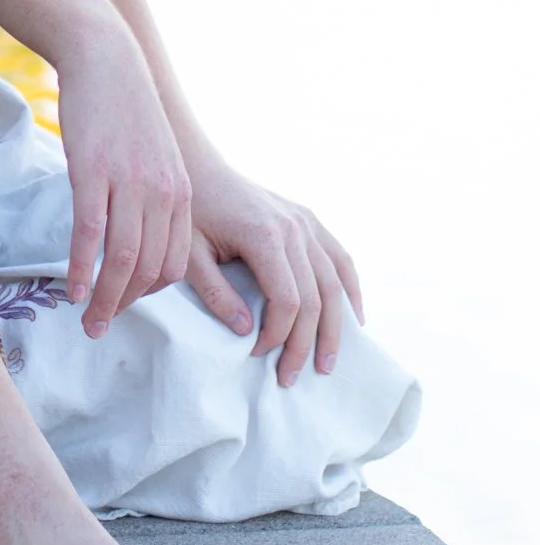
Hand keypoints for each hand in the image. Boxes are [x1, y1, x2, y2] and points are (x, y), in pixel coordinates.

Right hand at [55, 28, 192, 339]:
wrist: (107, 59)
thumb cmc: (125, 112)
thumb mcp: (154, 159)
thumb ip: (152, 201)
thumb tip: (135, 245)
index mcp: (181, 195)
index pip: (172, 264)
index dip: (146, 293)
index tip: (121, 304)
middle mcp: (163, 193)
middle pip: (150, 270)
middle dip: (125, 307)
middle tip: (100, 328)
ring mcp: (129, 182)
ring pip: (123, 259)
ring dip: (105, 300)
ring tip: (88, 322)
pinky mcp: (94, 170)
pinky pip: (91, 233)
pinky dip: (83, 269)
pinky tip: (74, 291)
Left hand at [182, 149, 364, 386]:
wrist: (197, 165)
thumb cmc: (189, 212)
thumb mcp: (189, 254)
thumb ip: (215, 293)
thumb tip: (247, 332)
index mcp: (264, 235)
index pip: (287, 301)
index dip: (277, 336)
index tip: (257, 355)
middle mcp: (293, 228)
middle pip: (315, 298)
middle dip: (305, 345)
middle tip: (290, 379)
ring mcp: (305, 221)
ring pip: (334, 283)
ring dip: (334, 328)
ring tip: (326, 365)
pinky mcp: (308, 218)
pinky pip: (339, 258)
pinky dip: (350, 291)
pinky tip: (355, 320)